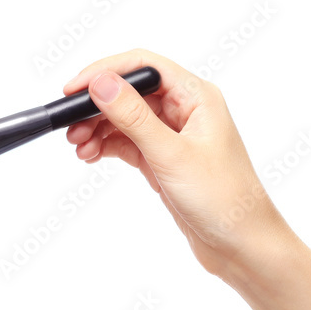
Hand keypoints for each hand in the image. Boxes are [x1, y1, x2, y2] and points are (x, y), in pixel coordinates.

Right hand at [62, 48, 286, 276]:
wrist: (239, 243)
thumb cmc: (222, 198)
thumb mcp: (171, 155)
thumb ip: (133, 117)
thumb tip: (102, 84)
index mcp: (196, 97)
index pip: (142, 66)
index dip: (104, 72)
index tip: (73, 90)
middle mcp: (184, 110)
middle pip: (128, 91)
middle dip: (95, 107)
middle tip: (70, 128)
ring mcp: (171, 134)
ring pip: (123, 118)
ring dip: (97, 128)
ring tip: (79, 147)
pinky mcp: (161, 158)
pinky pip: (125, 141)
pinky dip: (105, 145)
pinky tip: (92, 155)